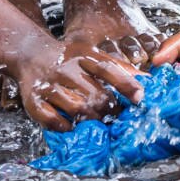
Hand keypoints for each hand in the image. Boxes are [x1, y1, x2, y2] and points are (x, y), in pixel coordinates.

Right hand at [5, 39, 145, 131]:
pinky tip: (72, 126)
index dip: (127, 84)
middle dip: (110, 110)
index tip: (141, 98)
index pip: (108, 68)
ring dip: (91, 120)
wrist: (30, 53)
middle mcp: (65, 69)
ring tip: (97, 123)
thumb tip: (149, 81)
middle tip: (116, 118)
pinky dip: (64, 126)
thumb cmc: (69, 58)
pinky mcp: (33, 100)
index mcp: (82, 56)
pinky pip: (52, 119)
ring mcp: (48, 85)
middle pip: (95, 95)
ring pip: (77, 108)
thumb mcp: (92, 56)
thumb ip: (119, 69)